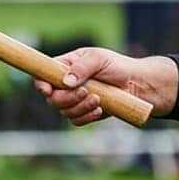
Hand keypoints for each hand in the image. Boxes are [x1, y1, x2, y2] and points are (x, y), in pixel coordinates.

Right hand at [33, 48, 178, 125]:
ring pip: (64, 111)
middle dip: (67, 98)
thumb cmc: (117, 66)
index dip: (40, 84)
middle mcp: (65, 84)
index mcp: (64, 67)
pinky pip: (76, 120)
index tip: (48, 90)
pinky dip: (86, 116)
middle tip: (86, 92)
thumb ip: (81, 67)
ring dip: (80, 107)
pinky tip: (100, 109)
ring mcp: (74, 100)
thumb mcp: (99, 59)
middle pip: (52, 98)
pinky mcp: (85, 113)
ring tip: (98, 99)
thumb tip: (66, 82)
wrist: (138, 85)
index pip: (42, 75)